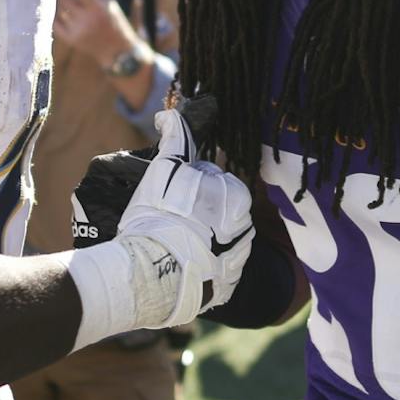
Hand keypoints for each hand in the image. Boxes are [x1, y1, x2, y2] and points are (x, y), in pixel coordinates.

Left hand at [53, 0, 141, 68]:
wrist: (117, 51)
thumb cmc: (114, 23)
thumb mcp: (110, 4)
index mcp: (98, 7)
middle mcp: (86, 18)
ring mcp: (77, 30)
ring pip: (58, 9)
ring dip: (58, 2)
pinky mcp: (70, 40)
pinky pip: (55, 23)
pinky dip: (55, 16)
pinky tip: (58, 12)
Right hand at [115, 107, 251, 328]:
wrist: (154, 275)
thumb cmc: (156, 217)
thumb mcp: (164, 171)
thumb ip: (174, 139)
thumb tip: (170, 115)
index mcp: (236, 196)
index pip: (210, 180)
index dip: (185, 184)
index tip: (167, 197)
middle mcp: (245, 227)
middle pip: (216, 209)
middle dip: (195, 210)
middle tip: (166, 219)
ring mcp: (238, 258)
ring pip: (216, 238)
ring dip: (199, 237)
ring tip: (170, 243)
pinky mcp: (228, 284)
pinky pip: (215, 267)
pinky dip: (201, 264)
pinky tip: (180, 263)